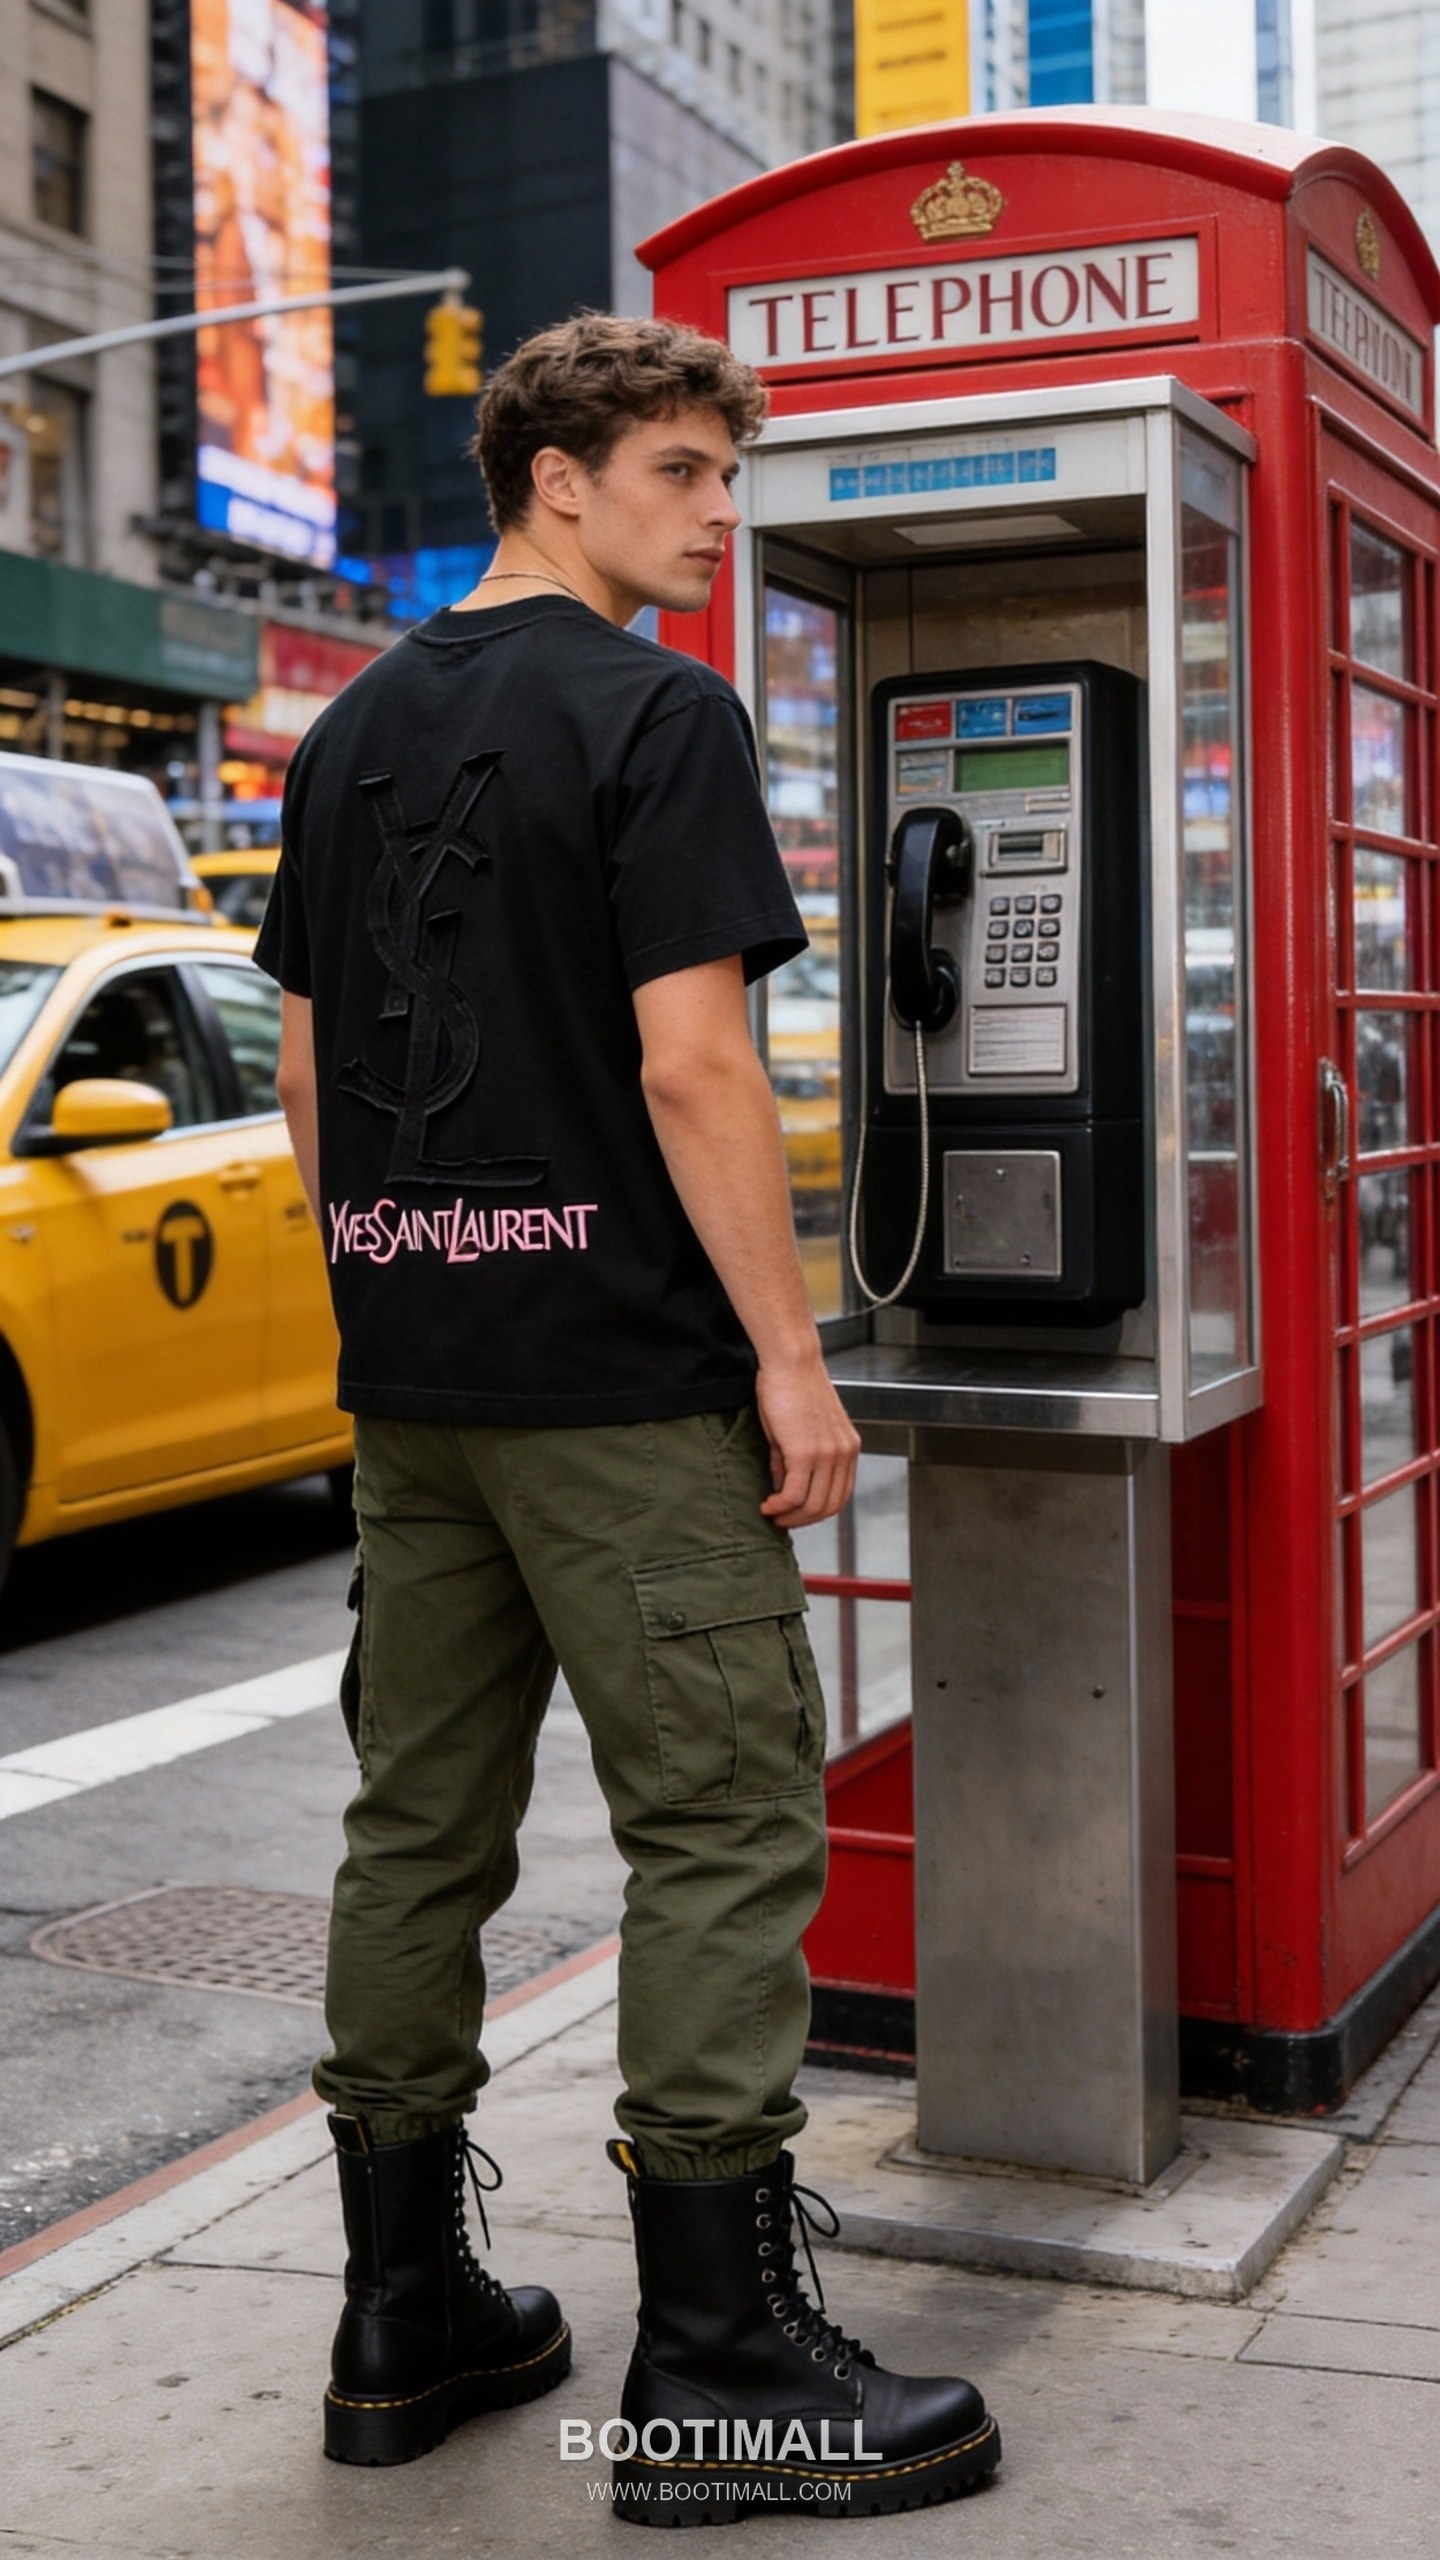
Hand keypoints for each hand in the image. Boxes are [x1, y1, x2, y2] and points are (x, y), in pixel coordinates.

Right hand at [755, 1354, 860, 1529]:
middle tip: (780, 1520)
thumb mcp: (800, 1429)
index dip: (817, 1511)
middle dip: (803, 1520)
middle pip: (829, 1507)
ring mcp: (827, 1455)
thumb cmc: (792, 1386)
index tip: (795, 1513)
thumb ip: (795, 1460)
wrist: (792, 1362)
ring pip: (813, 1506)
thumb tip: (784, 1486)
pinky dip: (779, 1506)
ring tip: (771, 1514)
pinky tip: (767, 1504)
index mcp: (848, 1447)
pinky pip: (794, 1494)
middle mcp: (844, 1453)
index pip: (840, 1495)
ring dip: (790, 1517)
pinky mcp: (806, 1453)